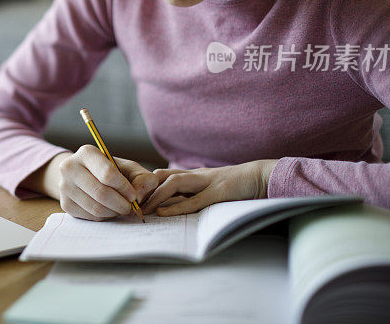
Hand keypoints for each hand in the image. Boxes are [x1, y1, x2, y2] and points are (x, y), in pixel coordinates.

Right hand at [56, 144, 159, 220]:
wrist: (87, 176)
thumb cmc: (113, 171)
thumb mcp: (130, 168)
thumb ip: (143, 179)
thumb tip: (138, 196)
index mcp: (87, 152)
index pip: (107, 174)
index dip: (124, 188)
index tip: (133, 195)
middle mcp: (70, 167)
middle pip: (101, 193)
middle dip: (121, 204)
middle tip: (130, 207)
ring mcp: (64, 186)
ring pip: (96, 207)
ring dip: (114, 212)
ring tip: (121, 208)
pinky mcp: (65, 204)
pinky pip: (90, 216)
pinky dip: (105, 216)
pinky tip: (109, 210)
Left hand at [141, 159, 277, 216]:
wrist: (261, 177)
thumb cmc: (235, 186)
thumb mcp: (208, 190)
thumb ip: (191, 195)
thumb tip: (169, 207)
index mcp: (192, 176)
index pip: (162, 176)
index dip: (145, 184)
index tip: (128, 196)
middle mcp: (195, 176)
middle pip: (162, 177)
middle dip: (144, 188)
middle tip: (127, 201)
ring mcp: (207, 182)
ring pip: (174, 184)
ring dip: (155, 196)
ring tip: (141, 208)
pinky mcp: (220, 192)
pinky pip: (194, 200)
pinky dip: (177, 206)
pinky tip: (163, 212)